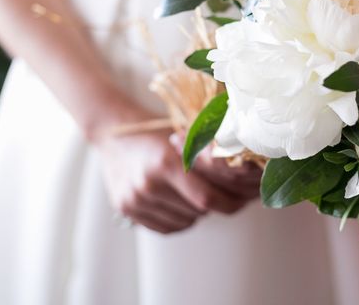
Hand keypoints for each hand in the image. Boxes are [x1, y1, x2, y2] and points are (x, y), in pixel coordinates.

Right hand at [96, 117, 248, 234]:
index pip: (207, 198)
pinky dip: (180, 218)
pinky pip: (167, 227)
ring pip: (185, 221)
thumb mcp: (185, 136)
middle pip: (198, 210)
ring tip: (193, 190)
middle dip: (216, 204)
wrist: (112, 132)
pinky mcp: (126, 209)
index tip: (244, 199)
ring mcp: (135, 199)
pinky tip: (178, 200)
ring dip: (197, 211)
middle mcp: (149, 183)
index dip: (231, 201)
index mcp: (166, 162)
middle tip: (223, 192)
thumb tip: (246, 183)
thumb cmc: (157, 132)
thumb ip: (208, 160)